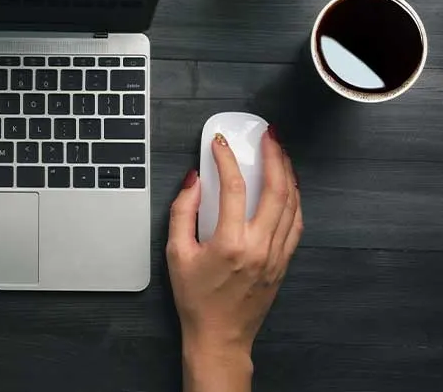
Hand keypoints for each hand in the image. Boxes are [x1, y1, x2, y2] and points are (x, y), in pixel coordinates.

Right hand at [166, 127, 301, 391]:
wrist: (220, 336)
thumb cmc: (194, 297)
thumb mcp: (176, 253)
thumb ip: (182, 212)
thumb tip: (193, 180)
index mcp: (230, 242)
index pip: (233, 188)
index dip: (226, 160)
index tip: (220, 143)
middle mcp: (259, 246)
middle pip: (275, 190)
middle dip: (274, 156)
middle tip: (268, 135)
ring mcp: (276, 255)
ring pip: (292, 204)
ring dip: (288, 174)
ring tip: (280, 152)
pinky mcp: (284, 262)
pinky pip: (296, 223)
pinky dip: (294, 199)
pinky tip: (288, 186)